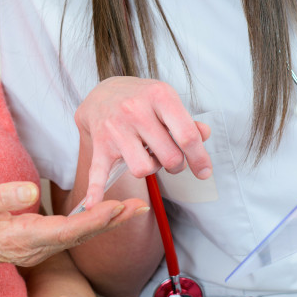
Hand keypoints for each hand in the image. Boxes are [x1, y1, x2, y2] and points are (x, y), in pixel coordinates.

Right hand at [0, 181, 144, 269]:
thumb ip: (1, 195)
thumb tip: (31, 191)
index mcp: (20, 238)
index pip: (66, 231)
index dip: (94, 220)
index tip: (116, 206)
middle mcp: (32, 250)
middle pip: (79, 237)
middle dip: (111, 222)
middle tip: (141, 208)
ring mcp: (34, 251)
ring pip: (77, 238)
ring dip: (105, 223)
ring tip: (132, 209)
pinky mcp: (34, 245)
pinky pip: (68, 236)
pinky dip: (90, 224)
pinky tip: (103, 215)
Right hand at [75, 77, 212, 207]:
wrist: (102, 93)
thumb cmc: (141, 100)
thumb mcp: (166, 101)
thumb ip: (187, 121)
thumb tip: (204, 134)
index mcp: (159, 96)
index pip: (187, 136)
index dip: (200, 158)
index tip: (204, 172)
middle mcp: (136, 110)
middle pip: (169, 156)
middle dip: (176, 165)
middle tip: (171, 159)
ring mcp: (116, 128)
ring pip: (143, 169)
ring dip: (151, 169)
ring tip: (148, 158)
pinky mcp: (100, 144)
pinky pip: (99, 172)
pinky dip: (95, 190)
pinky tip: (92, 204)